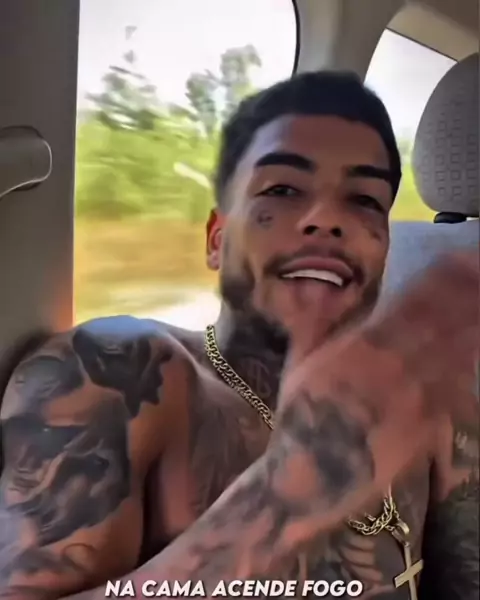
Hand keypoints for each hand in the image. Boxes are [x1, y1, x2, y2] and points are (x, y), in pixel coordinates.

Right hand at [270, 251, 477, 526]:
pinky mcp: (427, 424)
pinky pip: (455, 391)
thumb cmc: (301, 415)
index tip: (458, 257)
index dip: (438, 280)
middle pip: (439, 321)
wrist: (314, 471)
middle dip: (466, 291)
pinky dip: (469, 367)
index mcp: (362, 346)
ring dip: (474, 322)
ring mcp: (414, 395)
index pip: (409, 304)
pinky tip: (478, 350)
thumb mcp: (298, 363)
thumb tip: (318, 285)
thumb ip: (313, 321)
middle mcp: (394, 364)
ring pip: (454, 351)